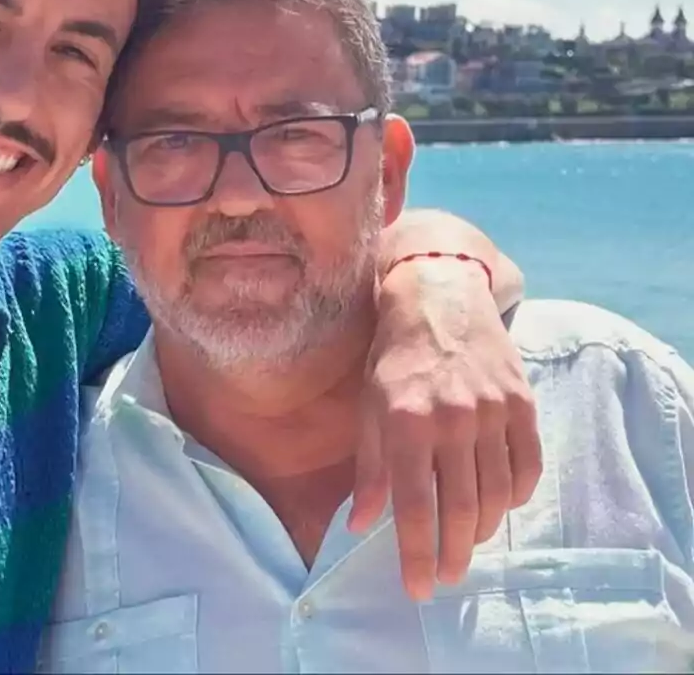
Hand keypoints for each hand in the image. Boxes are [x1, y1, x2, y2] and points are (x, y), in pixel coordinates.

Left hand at [347, 259, 541, 600]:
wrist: (440, 300)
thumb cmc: (393, 358)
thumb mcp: (368, 408)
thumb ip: (368, 470)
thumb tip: (359, 525)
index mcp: (406, 422)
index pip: (413, 505)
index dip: (416, 553)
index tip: (418, 588)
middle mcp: (452, 420)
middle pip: (460, 508)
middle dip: (453, 554)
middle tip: (447, 577)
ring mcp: (492, 411)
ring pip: (497, 494)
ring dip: (483, 529)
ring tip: (467, 543)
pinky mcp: (523, 404)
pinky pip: (528, 466)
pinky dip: (516, 495)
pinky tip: (500, 506)